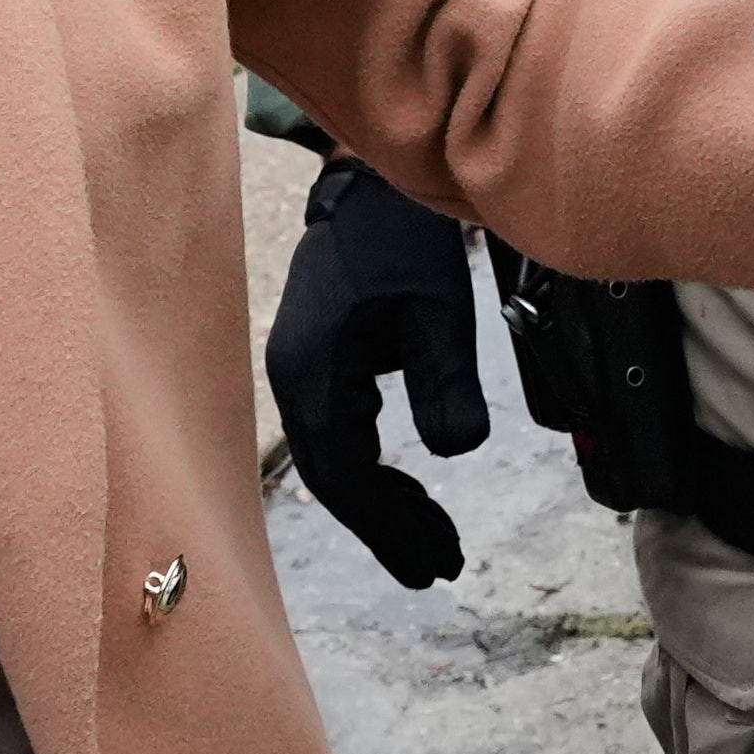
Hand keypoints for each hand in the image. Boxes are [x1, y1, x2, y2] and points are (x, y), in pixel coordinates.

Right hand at [267, 158, 488, 585]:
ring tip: (436, 545)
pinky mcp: (319, 364)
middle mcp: (295, 378)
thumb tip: (458, 452)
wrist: (373, 186)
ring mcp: (303, 371)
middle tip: (441, 567)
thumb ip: (445, 381)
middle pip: (335, 476)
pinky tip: (410, 492)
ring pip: (338, 460)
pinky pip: (342, 436)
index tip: (429, 562)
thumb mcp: (439, 310)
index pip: (342, 472)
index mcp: (313, 369)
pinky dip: (377, 471)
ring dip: (384, 503)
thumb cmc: (406, 241)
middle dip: (387, 526)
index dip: (385, 524)